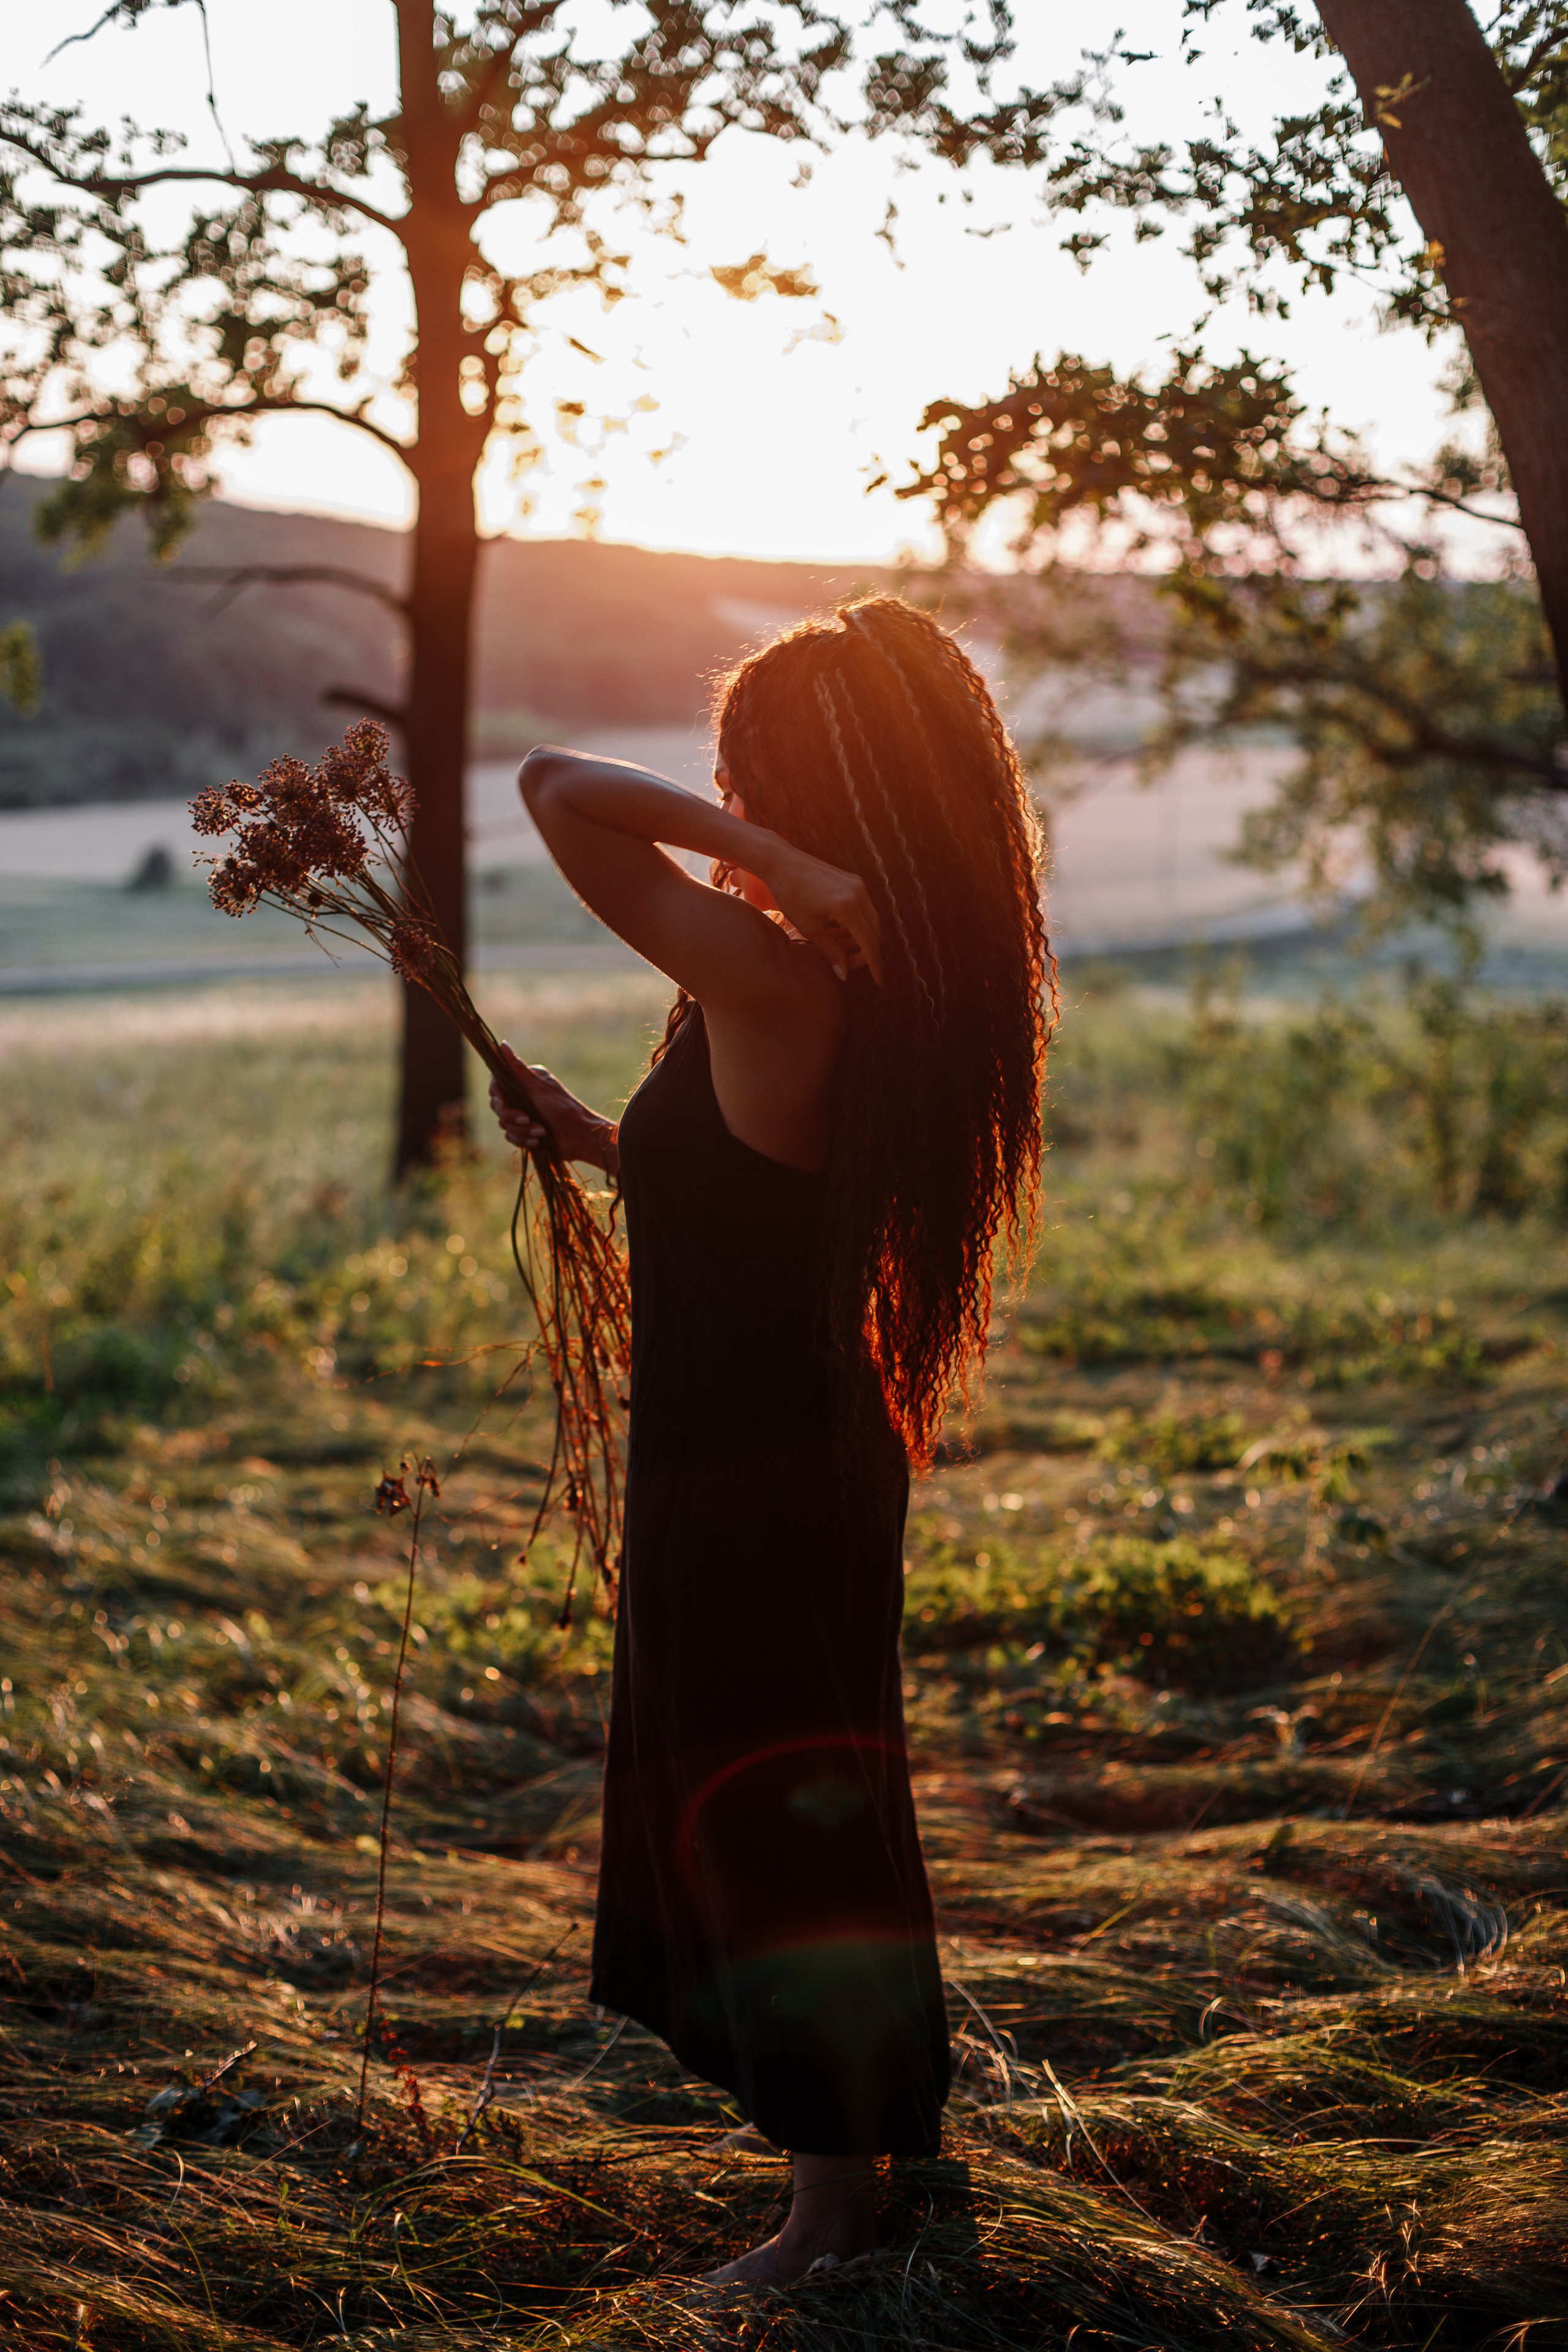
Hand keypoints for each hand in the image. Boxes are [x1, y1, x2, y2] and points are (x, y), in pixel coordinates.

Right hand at [489, 1044, 617, 1175]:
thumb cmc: (563, 1108)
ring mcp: (524, 1114)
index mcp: (526, 1081)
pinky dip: (523, 1140)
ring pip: (504, 1124)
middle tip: (527, 1119)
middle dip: (512, 1117)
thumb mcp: (537, 1087)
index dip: (497, 1097)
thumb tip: (501, 1044)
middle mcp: (523, 1096)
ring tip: (541, 1131)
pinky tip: (537, 1142)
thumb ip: (516, 1068)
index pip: (497, 1086)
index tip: (504, 1104)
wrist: (580, 1137)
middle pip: (498, 1107)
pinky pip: (512, 1137)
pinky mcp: (526, 1132)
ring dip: (522, 1131)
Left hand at [757, 837, 883, 985]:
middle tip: (848, 965)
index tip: (878, 981)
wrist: (781, 862)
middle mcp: (859, 894)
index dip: (875, 965)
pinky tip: (837, 931)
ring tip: (838, 948)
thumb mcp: (809, 928)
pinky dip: (856, 925)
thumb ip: (831, 952)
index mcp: (848, 907)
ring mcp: (859, 885)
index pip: (870, 944)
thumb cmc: (790, 895)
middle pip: (876, 934)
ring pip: (872, 922)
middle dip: (867, 953)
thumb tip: (845, 974)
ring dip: (860, 939)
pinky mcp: (854, 881)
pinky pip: (864, 909)